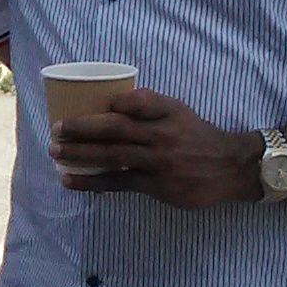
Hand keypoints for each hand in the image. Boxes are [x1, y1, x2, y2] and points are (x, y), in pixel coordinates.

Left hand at [53, 90, 263, 208]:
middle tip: (56, 129)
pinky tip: (70, 180)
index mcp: (168, 112)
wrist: (230, 168)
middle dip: (82, 129)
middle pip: (116, 129)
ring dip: (80, 154)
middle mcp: (163, 135)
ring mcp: (159, 162)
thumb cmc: (196, 136)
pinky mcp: (156, 185)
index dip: (111, 104)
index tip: (82, 104)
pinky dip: (91, 181)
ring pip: (113, 155)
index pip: (137, 102)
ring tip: (55, 152)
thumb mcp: (179, 111)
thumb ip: (149, 103)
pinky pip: (118, 182)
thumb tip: (112, 100)